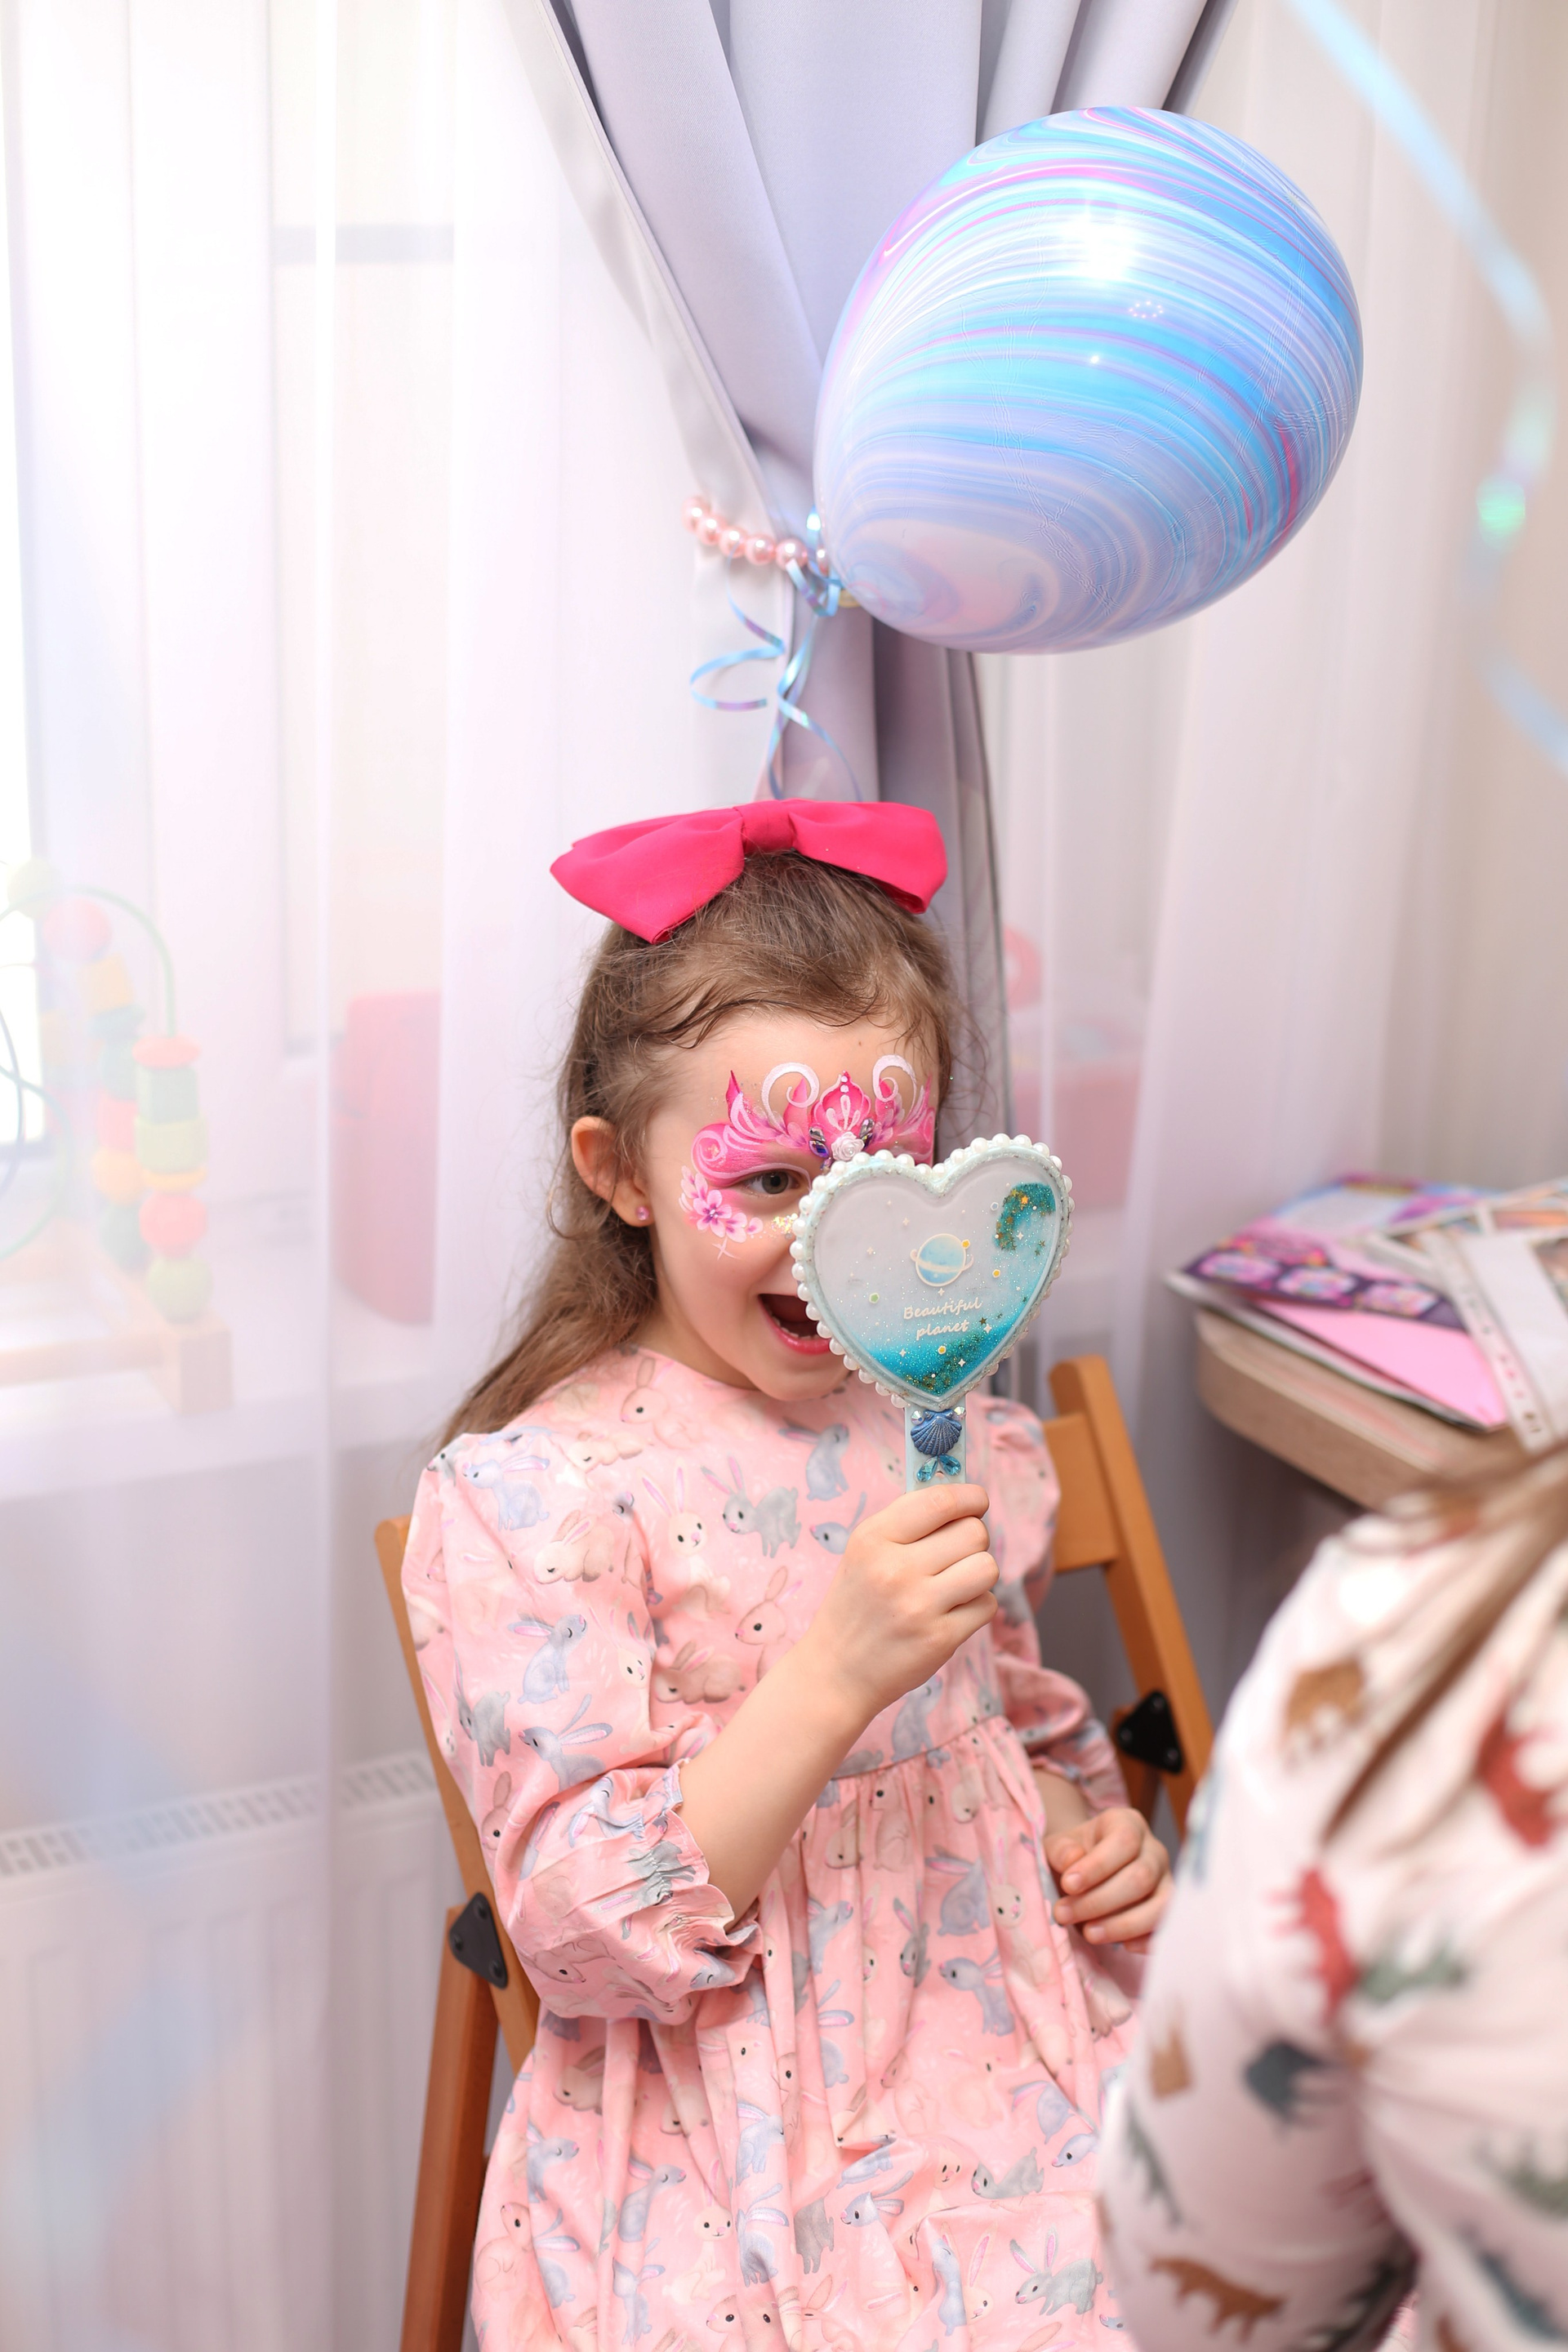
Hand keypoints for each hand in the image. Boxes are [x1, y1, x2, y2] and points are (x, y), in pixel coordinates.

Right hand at [796, 1481, 998, 1726]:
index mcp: (873, 1539)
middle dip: (972, 1540)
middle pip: (973, 1532)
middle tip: (955, 1554)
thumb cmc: (857, 1605)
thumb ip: (908, 1524)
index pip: (939, 1501)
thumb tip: (963, 1498)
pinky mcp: (939, 1639)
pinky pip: (987, 1605)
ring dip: (978, 1574)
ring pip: (987, 1567)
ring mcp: (918, 1606)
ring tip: (955, 1583)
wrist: (836, 1672)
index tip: (976, 1502)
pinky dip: (975, 1607)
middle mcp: (895, 1569)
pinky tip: (950, 1613)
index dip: (969, 1496)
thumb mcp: (864, 1553)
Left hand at [1044, 1807, 1170, 1949]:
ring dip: (1124, 1924)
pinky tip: (1123, 1946)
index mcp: (1128, 1824)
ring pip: (1160, 1905)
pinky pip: (1167, 1928)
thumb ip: (1061, 1850)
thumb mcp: (1058, 1846)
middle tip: (1064, 1915)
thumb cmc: (1073, 1856)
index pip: (1124, 1841)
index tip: (1068, 1885)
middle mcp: (1154, 1850)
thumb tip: (1073, 1861)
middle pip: (1141, 1877)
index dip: (1097, 1866)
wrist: (1085, 1871)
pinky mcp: (1169, 1909)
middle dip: (1100, 1901)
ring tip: (1089, 1934)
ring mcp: (1165, 1880)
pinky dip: (1147, 1940)